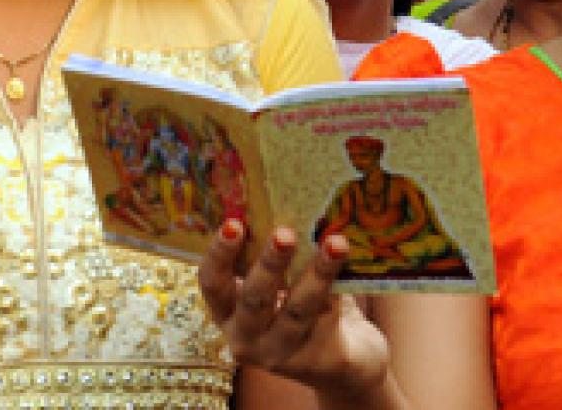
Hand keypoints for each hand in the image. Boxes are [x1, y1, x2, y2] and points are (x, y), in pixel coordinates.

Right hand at [198, 221, 391, 398]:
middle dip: (270, 263)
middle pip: (254, 299)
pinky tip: (349, 268)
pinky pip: (327, 321)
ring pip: (296, 311)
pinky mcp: (315, 362)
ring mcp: (279, 355)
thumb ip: (276, 253)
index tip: (234, 224)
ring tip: (335, 242)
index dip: (219, 254)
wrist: (344, 360)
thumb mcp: (282, 281)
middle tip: (285, 233)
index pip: (212, 283)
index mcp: (228, 312)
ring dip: (317, 273)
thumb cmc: (302, 305)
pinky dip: (339, 291)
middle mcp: (245, 338)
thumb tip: (287, 199)